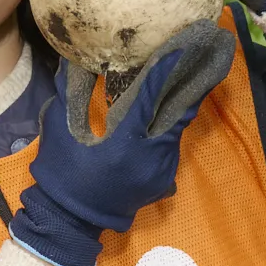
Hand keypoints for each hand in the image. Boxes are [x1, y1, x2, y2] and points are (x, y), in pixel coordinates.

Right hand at [9, 21, 235, 265]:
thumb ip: (69, 95)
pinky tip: (166, 113)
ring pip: (175, 130)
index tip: (183, 46)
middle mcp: (152, 156)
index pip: (151, 97)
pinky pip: (169, 147)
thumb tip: (70, 62)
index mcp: (125, 142)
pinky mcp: (163, 181)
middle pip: (180, 112)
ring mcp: (162, 171)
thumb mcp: (59, 131)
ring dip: (179, 104)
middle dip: (193, 82)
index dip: (167, 70)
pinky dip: (167, 128)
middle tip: (207, 55)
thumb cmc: (61, 174)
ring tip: (190, 75)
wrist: (70, 220)